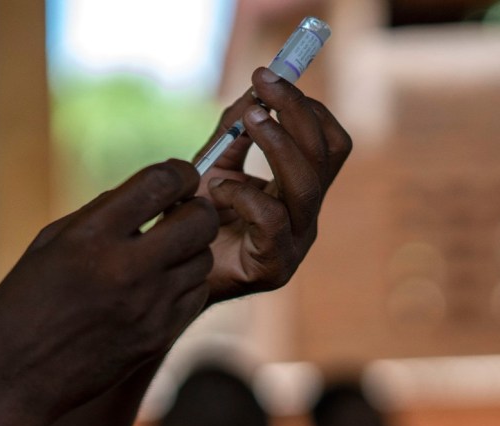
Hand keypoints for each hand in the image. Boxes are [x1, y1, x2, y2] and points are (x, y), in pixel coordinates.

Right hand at [0, 160, 217, 417]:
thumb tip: (151, 191)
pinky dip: (185, 283)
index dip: (180, 172)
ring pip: (203, 258)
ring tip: (163, 253)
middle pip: (200, 220)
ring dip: (190, 249)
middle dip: (196, 208)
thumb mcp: (50, 244)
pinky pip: (196, 294)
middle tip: (180, 213)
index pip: (162, 182)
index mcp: (91, 237)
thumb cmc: (22, 304)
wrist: (13, 379)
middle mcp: (125, 269)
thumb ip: (102, 214)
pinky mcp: (158, 337)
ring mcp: (147, 306)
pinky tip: (160, 285)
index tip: (179, 176)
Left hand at [194, 67, 352, 303]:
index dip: (307, 107)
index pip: (329, 143)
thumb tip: (254, 89)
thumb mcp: (215, 167)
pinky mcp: (274, 266)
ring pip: (306, 185)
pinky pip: (272, 219)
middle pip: (326, 156)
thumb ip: (234, 133)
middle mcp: (306, 215)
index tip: (271, 76)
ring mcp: (295, 243)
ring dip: (277, 143)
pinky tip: (217, 190)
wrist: (170, 276)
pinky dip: (243, 194)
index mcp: (300, 190)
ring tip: (248, 118)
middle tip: (263, 84)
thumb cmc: (195, 223)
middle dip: (296, 112)